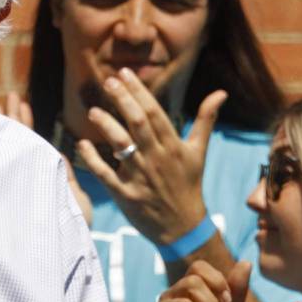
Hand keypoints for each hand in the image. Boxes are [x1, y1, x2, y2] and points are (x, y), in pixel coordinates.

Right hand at [0, 91, 92, 224]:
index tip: (20, 101)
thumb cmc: (75, 226)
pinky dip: (6, 136)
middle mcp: (32, 170)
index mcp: (46, 171)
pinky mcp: (21, 180)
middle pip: (20, 135)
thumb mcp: (75, 196)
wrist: (69, 245)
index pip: (33, 138)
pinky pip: (14, 152)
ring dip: (8, 120)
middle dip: (13, 114)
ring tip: (0, 100)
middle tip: (6, 95)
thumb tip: (58, 151)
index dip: (25, 119)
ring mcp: (23, 175)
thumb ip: (67, 175)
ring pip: (14, 140)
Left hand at [75, 70, 224, 243]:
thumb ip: (205, 120)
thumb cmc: (189, 185)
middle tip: (108, 81)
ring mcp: (142, 177)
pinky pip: (106, 174)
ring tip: (93, 111)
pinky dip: (93, 160)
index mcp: (174, 146)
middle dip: (124, 101)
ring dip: (108, 127)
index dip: (140, 92)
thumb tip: (220, 92)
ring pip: (123, 146)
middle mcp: (158, 159)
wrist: (184, 228)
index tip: (125, 73)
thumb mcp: (198, 152)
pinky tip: (81, 144)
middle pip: (139, 124)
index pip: (155, 113)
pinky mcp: (127, 195)